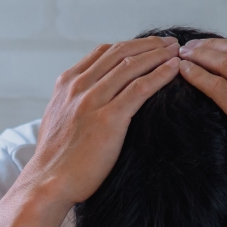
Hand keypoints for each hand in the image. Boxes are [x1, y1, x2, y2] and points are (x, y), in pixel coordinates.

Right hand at [25, 37, 181, 206]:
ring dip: (159, 55)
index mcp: (67, 84)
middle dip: (150, 44)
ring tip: (178, 52)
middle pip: (120, 53)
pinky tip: (174, 70)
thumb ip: (73, 102)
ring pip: (131, 66)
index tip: (151, 45)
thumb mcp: (58, 118)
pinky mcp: (108, 119)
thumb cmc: (56, 159)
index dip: (131, 45)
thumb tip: (89, 99)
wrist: (48, 183)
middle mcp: (78, 86)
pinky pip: (139, 89)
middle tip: (172, 43)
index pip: (104, 52)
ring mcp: (92, 101)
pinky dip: (159, 75)